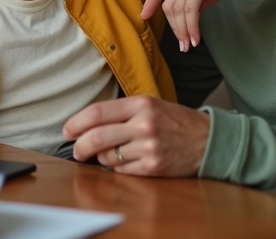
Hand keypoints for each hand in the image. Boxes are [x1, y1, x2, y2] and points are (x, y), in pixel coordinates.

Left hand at [63, 95, 209, 176]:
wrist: (208, 140)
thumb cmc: (176, 121)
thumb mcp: (151, 105)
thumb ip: (123, 111)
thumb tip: (88, 123)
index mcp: (141, 104)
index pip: (98, 112)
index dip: (76, 122)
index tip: (67, 130)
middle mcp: (144, 124)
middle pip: (97, 136)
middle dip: (80, 146)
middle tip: (76, 150)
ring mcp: (149, 147)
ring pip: (108, 156)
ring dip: (102, 158)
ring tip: (109, 154)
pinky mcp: (153, 167)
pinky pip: (121, 170)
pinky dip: (117, 168)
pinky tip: (125, 161)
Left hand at [142, 0, 269, 51]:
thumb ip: (194, 1)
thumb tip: (186, 21)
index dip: (150, 3)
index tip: (144, 16)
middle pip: (169, 4)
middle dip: (174, 27)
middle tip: (183, 44)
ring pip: (178, 9)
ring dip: (183, 31)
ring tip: (189, 45)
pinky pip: (190, 10)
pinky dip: (192, 27)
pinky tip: (196, 38)